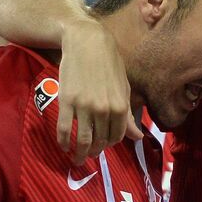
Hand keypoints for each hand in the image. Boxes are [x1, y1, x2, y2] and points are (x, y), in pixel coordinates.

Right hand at [56, 17, 139, 163]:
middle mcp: (104, 109)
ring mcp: (84, 106)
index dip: (110, 144)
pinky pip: (64, 129)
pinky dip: (63, 141)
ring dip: (79, 153)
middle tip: (88, 156)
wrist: (87, 43)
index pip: (117, 136)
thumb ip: (128, 116)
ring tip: (77, 159)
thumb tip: (138, 138)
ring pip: (82, 139)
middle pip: (99, 140)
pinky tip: (63, 146)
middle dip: (94, 151)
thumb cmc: (109, 64)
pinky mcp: (67, 101)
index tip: (103, 146)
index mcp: (121, 107)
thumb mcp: (124, 89)